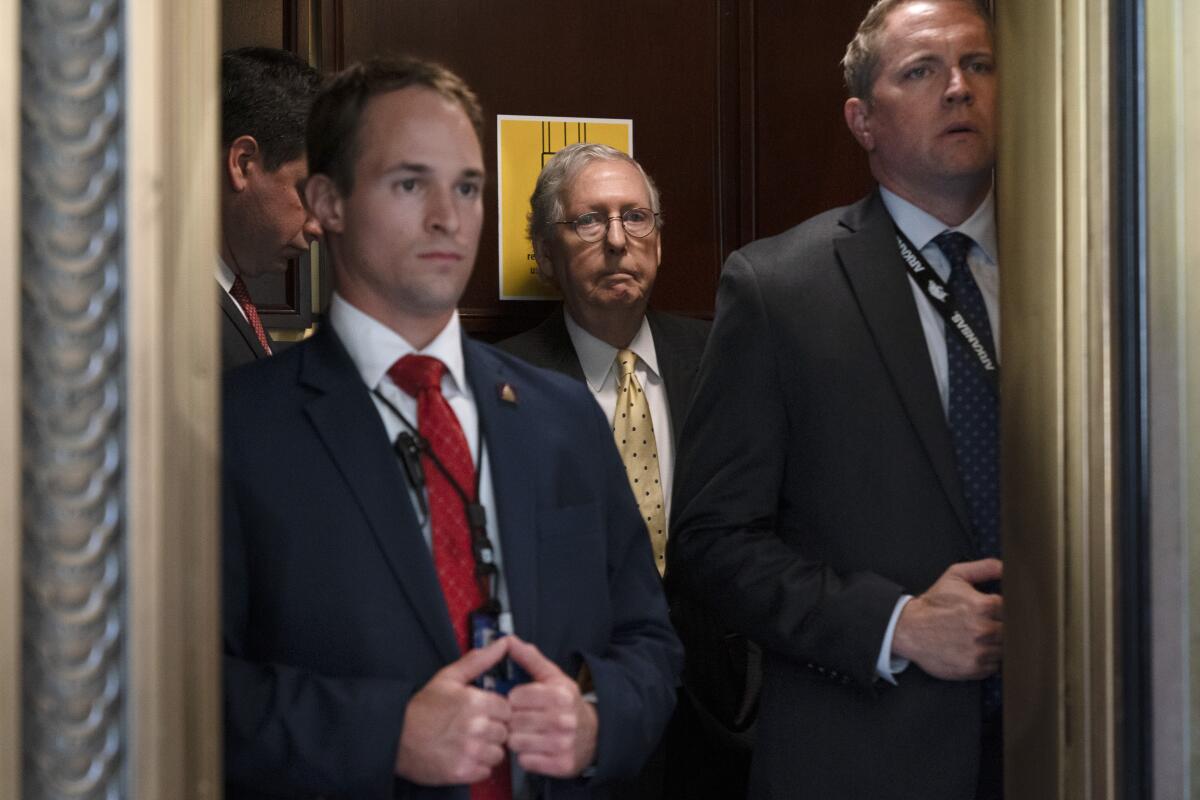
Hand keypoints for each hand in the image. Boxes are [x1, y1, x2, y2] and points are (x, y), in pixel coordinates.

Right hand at [394, 636, 512, 785]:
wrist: (394, 736)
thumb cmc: (421, 708)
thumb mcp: (448, 677)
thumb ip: (479, 660)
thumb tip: (502, 643)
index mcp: (474, 701)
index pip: (507, 709)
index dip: (497, 711)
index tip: (485, 713)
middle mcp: (475, 727)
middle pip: (504, 732)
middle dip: (493, 730)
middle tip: (474, 729)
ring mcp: (469, 751)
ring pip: (498, 753)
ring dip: (487, 750)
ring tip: (469, 743)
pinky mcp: (462, 771)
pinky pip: (485, 771)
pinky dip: (477, 766)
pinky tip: (463, 756)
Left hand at [506, 636, 597, 777]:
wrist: (595, 735)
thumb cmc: (567, 704)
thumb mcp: (554, 678)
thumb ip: (530, 659)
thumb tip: (508, 640)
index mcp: (560, 695)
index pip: (515, 697)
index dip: (515, 700)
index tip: (522, 702)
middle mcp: (563, 719)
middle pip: (513, 721)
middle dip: (514, 720)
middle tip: (524, 719)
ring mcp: (562, 744)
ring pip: (516, 742)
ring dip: (518, 739)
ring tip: (529, 733)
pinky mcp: (560, 764)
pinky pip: (525, 761)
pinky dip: (526, 756)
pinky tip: (536, 748)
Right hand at [891, 558, 1002, 680]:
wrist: (909, 629)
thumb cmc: (933, 603)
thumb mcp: (955, 576)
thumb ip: (984, 568)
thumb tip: (1007, 567)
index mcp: (983, 606)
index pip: (1014, 610)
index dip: (1008, 610)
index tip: (999, 611)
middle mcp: (983, 630)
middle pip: (1013, 632)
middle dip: (1003, 628)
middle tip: (990, 624)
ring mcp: (979, 651)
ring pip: (1005, 650)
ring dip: (997, 645)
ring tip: (980, 637)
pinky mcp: (974, 668)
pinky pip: (994, 666)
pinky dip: (988, 660)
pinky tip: (975, 649)